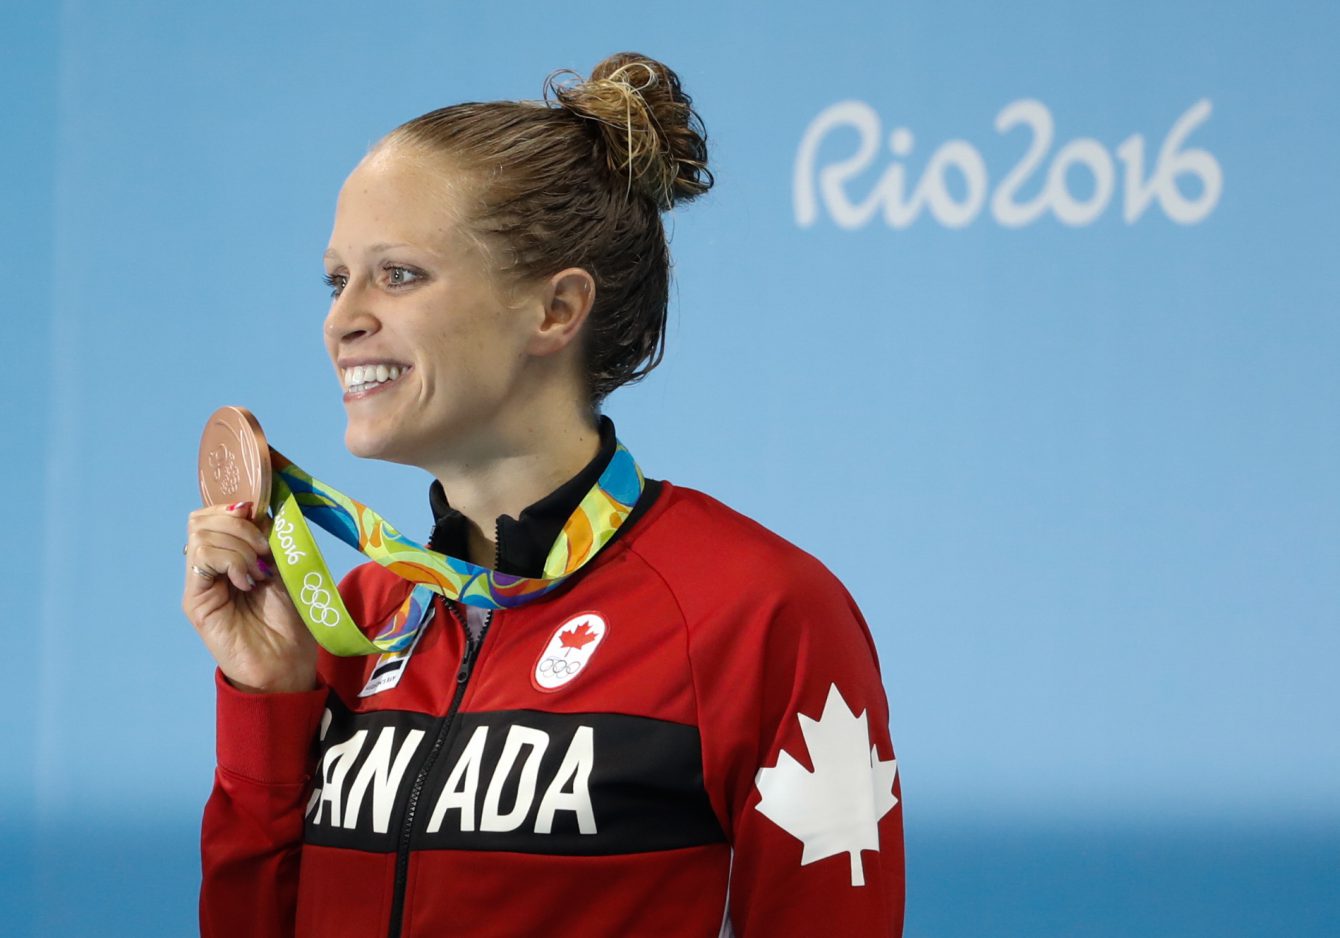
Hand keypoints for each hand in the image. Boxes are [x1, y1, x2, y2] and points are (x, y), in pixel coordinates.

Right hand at [182, 501, 316, 693]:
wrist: (287, 663)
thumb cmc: (290, 620)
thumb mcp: (284, 567)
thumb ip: (268, 538)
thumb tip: (257, 507)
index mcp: (229, 556)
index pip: (212, 514)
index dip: (236, 508)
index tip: (264, 522)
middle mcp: (210, 568)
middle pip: (200, 520)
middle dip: (239, 525)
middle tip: (264, 551)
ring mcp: (201, 584)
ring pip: (201, 535)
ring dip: (238, 545)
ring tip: (258, 571)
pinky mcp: (196, 601)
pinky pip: (201, 559)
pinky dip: (230, 561)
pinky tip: (246, 582)